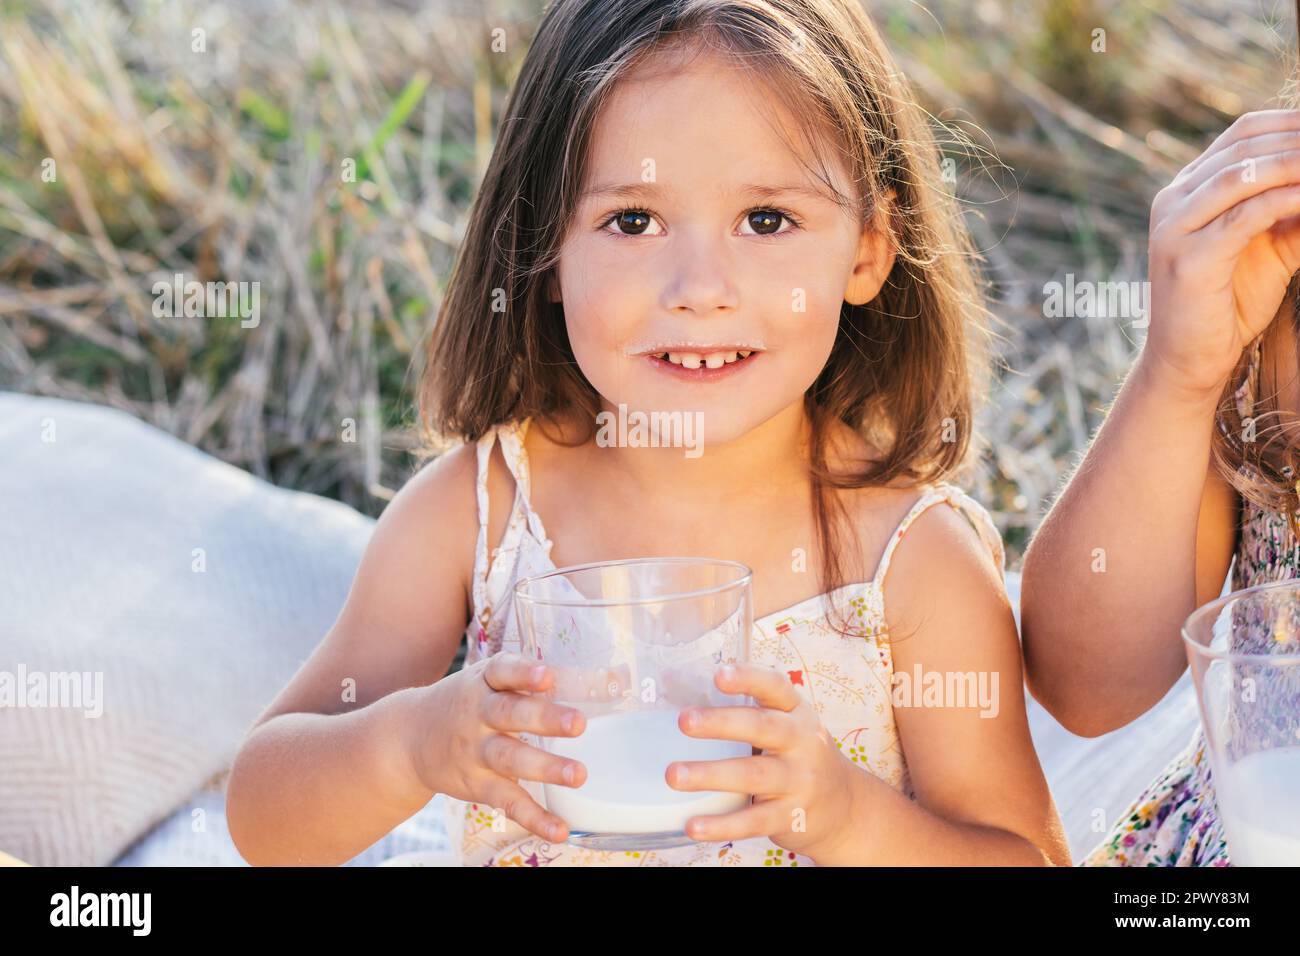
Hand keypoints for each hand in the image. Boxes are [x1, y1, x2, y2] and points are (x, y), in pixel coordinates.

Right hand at [404, 652, 587, 843]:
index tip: (548, 677)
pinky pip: (507, 801)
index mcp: (484, 682)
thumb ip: (525, 681)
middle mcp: (478, 714)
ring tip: (578, 775)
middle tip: (579, 723)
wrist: (408, 736)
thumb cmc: (464, 703)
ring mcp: (476, 751)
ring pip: (510, 757)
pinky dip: (534, 817)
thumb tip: (590, 681)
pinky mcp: (478, 784)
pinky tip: (558, 829)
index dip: (525, 673)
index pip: (503, 671)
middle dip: (545, 718)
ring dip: (545, 767)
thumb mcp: (484, 681)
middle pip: (511, 714)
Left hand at [665, 662, 862, 860]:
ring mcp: (798, 781)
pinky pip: (753, 821)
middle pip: (762, 727)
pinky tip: (693, 825)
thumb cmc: (799, 756)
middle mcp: (801, 742)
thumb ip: (749, 712)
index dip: (748, 678)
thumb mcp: (788, 725)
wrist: (845, 807)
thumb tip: (679, 695)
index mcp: (796, 712)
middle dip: (721, 723)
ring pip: (753, 775)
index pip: (775, 687)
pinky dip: (722, 825)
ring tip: (674, 774)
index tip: (718, 674)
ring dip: (711, 775)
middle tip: (684, 721)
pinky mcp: (790, 817)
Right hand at [1144, 109, 1299, 400]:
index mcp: (1186, 190)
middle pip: (1246, 147)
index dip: (1293, 123)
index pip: (1243, 134)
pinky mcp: (1188, 259)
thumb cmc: (1229, 305)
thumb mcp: (1269, 245)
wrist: (1189, 361)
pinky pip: (1247, 215)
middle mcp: (1172, 201)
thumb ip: (1293, 208)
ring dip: (1297, 163)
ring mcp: (1174, 228)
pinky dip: (1288, 199)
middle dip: (1299, 140)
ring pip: (1245, 174)